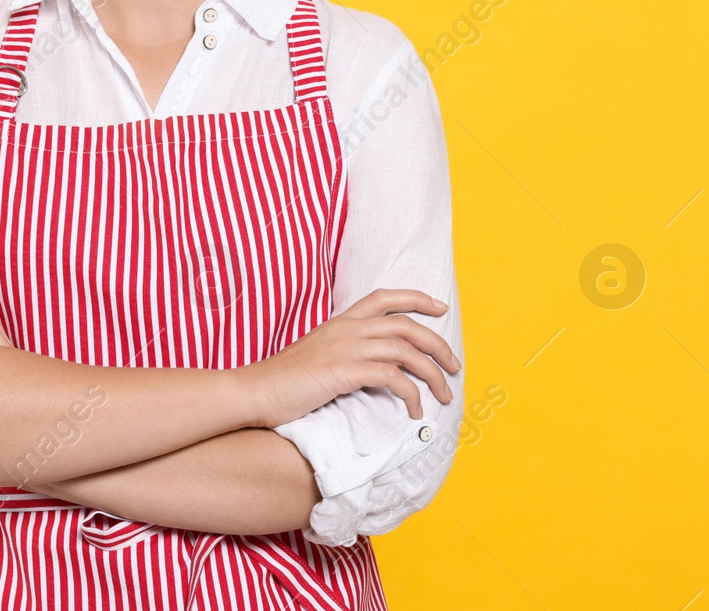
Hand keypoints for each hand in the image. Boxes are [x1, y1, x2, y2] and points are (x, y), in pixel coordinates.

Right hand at [242, 288, 460, 427]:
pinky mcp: (344, 372)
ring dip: (432, 374)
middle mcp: (347, 329)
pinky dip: (411, 394)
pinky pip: (393, 377)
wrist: (254, 391)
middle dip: (437, 345)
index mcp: (341, 321)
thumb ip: (342, 350)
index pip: (385, 296)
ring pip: (406, 351)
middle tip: (455, 367)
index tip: (440, 307)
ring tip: (443, 395)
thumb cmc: (283, 381)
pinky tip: (415, 411)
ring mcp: (346, 348)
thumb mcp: (316, 353)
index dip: (417, 298)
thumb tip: (369, 365)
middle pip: (407, 325)